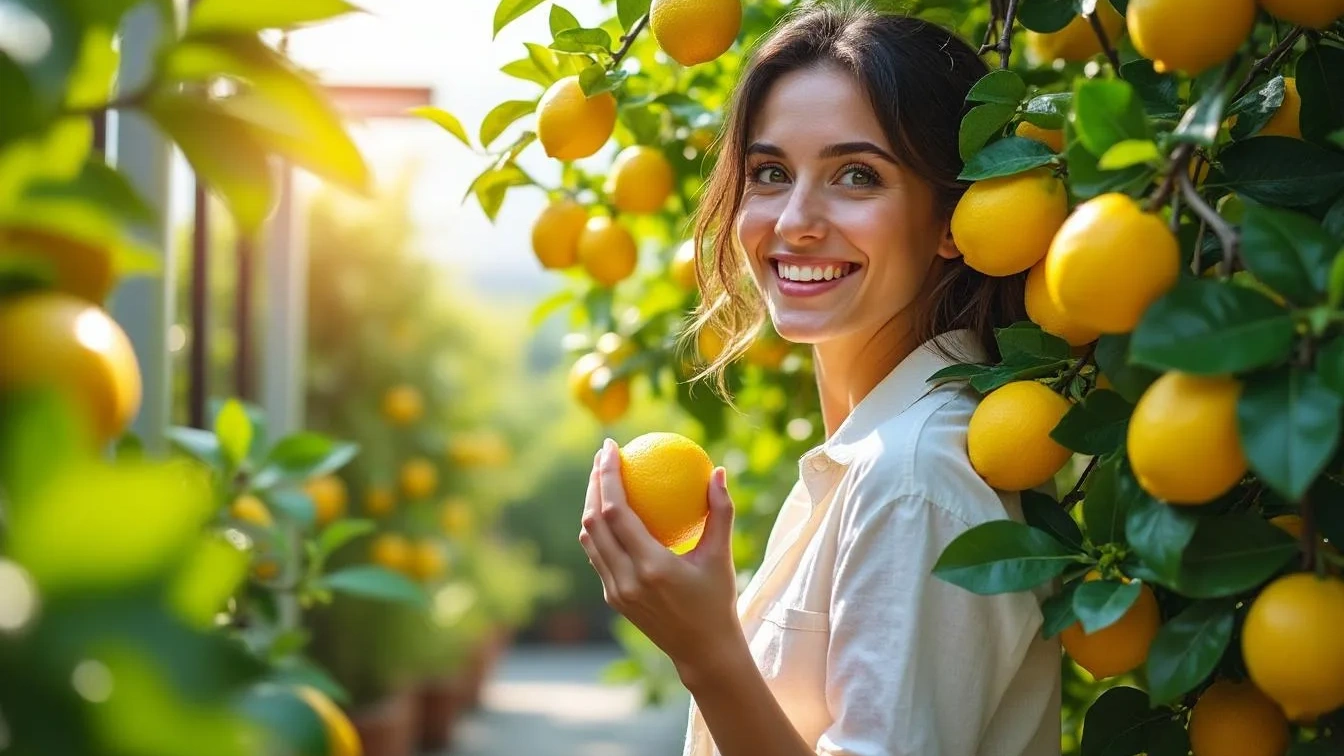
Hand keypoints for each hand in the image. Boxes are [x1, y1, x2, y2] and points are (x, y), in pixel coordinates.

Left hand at [578, 438, 743, 678]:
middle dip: (594, 483)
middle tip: (604, 455)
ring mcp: (615, 591)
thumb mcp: (721, 556)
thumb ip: (720, 512)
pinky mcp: (613, 598)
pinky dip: (598, 530)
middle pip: (594, 521)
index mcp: (652, 567)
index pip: (616, 512)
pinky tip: (610, 512)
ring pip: (589, 539)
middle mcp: (627, 580)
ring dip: (591, 505)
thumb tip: (717, 471)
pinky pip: (598, 555)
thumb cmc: (717, 600)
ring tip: (602, 478)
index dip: (607, 477)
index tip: (611, 448)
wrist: (702, 651)